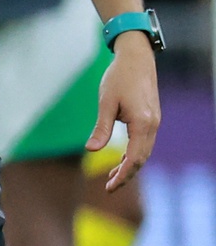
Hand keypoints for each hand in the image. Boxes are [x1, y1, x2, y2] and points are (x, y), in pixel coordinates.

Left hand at [89, 32, 159, 191]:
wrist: (136, 58)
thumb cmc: (118, 77)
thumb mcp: (105, 102)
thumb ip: (101, 128)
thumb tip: (91, 149)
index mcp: (143, 123)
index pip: (135, 158)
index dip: (122, 174)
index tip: (109, 187)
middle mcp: (153, 125)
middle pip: (142, 159)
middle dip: (126, 174)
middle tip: (109, 187)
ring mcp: (155, 122)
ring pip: (144, 152)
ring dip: (130, 165)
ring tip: (113, 176)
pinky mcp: (152, 118)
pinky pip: (145, 142)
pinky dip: (134, 153)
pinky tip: (122, 158)